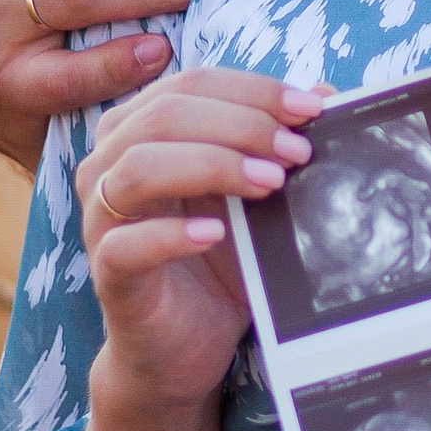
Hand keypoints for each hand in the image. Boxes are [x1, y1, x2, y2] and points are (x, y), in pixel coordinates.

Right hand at [66, 71, 325, 430]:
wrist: (189, 346)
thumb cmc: (222, 262)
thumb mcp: (261, 197)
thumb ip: (282, 143)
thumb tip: (329, 93)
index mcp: (142, 130)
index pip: (192, 83)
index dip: (254, 90)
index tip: (312, 109)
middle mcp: (110, 164)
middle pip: (166, 113)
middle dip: (242, 124)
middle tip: (298, 150)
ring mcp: (101, 218)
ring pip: (138, 166)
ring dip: (212, 165)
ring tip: (269, 183)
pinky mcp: (106, 272)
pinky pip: (124, 244)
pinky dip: (172, 235)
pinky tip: (216, 234)